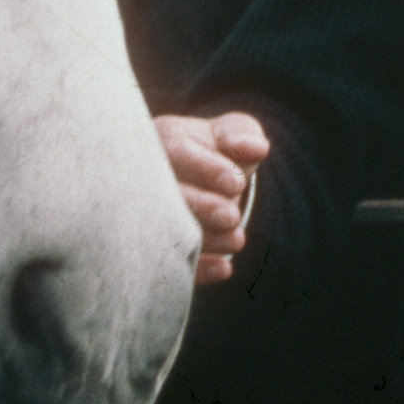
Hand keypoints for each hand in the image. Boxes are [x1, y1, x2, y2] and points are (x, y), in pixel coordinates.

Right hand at [156, 110, 268, 286]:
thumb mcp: (231, 134)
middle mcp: (147, 178)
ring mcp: (147, 214)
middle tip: (232, 216)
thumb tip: (256, 147)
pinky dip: (198, 269)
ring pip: (165, 229)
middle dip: (200, 206)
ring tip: (236, 241)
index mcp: (163, 142)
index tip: (237, 183)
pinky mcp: (159, 247)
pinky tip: (224, 269)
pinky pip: (169, 262)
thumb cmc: (217, 151)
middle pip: (165, 193)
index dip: (206, 168)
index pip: (178, 152)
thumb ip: (242, 135)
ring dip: (203, 239)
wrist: (203, 179)